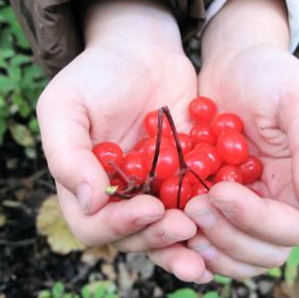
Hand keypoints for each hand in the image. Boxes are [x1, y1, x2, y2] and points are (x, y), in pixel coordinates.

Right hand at [36, 0, 210, 282]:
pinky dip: (212, 217)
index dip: (119, 226)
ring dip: (186, 244)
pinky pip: (197, 204)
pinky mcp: (186, 177)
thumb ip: (67, 155)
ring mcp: (154, 189)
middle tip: (185, 227)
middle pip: (134, 237)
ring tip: (208, 246)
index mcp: (84, 186)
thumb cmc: (97, 75)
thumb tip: (89, 202)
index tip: (150, 208)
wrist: (143, 51)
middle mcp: (119, 196)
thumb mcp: (66, 106)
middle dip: (159, 238)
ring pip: (167, 230)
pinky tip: (232, 222)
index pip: (94, 226)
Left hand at [185, 0, 298, 278]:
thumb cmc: (271, 76)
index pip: (289, 227)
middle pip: (262, 253)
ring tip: (179, 220)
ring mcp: (244, 211)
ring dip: (207, 248)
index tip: (220, 191)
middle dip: (227, 237)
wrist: (235, 65)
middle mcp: (275, 207)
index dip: (255, 219)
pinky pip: (205, 240)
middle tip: (193, 207)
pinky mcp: (215, 206)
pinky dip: (187, 241)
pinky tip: (166, 223)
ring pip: (233, 256)